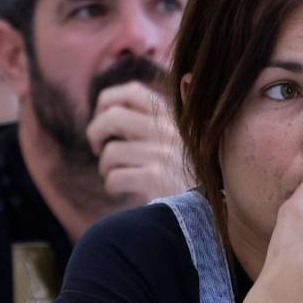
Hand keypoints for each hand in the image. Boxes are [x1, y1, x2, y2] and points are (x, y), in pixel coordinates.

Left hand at [86, 82, 191, 202]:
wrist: (207, 210)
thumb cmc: (187, 180)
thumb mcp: (178, 145)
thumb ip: (153, 127)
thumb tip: (108, 115)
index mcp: (173, 119)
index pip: (132, 92)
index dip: (107, 102)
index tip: (103, 120)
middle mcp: (169, 132)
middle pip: (113, 116)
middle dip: (95, 132)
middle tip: (97, 149)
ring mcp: (163, 154)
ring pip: (111, 151)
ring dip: (105, 167)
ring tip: (114, 176)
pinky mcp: (156, 178)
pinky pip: (115, 177)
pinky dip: (112, 186)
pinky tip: (120, 191)